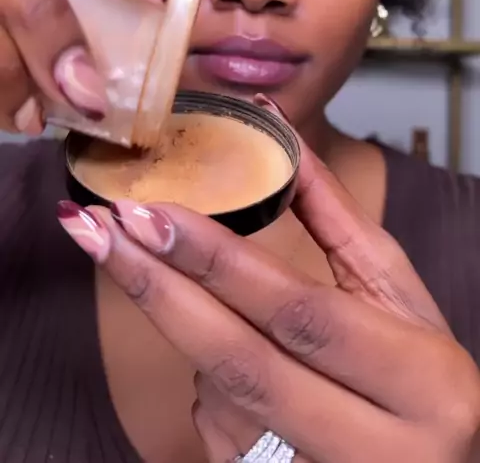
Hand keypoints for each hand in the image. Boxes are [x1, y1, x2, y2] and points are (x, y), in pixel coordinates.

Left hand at [57, 98, 479, 461]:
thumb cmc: (422, 376)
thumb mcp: (396, 294)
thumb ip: (336, 219)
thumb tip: (280, 133)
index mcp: (420, 384)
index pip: (297, 313)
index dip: (219, 262)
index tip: (152, 213)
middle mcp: (372, 452)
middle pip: (240, 361)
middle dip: (159, 288)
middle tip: (98, 229)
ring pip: (217, 392)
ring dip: (180, 320)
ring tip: (156, 268)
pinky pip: (214, 419)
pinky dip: (204, 368)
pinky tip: (213, 335)